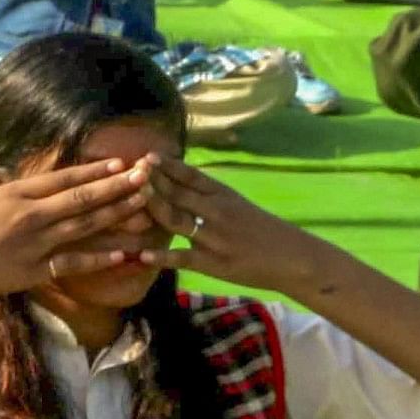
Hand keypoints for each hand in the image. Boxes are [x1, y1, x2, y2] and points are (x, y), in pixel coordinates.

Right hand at [0, 156, 160, 302]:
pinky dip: (98, 259)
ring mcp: (36, 243)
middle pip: (82, 199)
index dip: (94, 171)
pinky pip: (73, 263)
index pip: (63, 179)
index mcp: (16, 194)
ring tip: (144, 207)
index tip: (120, 164)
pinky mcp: (36, 270)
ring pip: (85, 227)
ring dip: (117, 216)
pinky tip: (123, 254)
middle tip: (146, 178)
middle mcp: (31, 215)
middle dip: (117, 188)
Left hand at [144, 155, 334, 294]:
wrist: (294, 259)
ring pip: (176, 220)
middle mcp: (217, 211)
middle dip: (151, 182)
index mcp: (222, 195)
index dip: (167, 165)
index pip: (191, 175)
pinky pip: (184, 258)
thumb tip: (172, 176)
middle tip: (126, 172)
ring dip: (152, 209)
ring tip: (127, 201)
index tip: (144, 155)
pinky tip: (142, 255)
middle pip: (178, 193)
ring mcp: (214, 237)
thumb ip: (205, 192)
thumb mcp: (236, 203)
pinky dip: (163, 257)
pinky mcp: (214, 263)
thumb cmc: (259, 229)